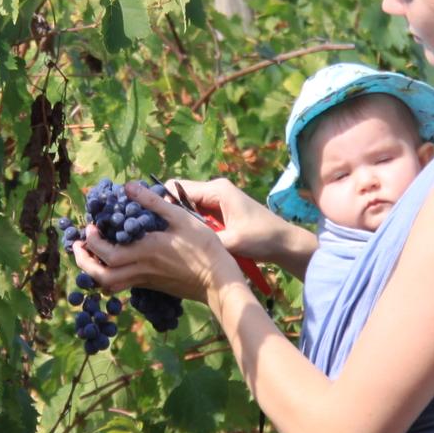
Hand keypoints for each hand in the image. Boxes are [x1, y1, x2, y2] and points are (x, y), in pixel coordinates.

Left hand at [68, 182, 246, 305]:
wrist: (219, 282)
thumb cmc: (204, 247)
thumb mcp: (180, 218)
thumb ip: (153, 202)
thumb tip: (128, 186)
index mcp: (145, 251)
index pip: (106, 252)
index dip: (92, 240)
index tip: (90, 226)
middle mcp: (141, 269)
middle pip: (101, 275)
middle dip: (83, 262)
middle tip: (78, 246)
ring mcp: (146, 281)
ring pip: (109, 285)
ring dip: (94, 272)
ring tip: (91, 255)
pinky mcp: (152, 286)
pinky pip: (122, 285)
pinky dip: (110, 276)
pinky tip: (114, 262)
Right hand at [163, 177, 301, 265]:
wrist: (284, 243)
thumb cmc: (262, 239)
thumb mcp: (232, 241)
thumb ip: (204, 239)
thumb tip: (177, 244)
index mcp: (217, 190)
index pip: (177, 187)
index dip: (161, 201)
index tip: (149, 220)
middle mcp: (215, 189)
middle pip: (178, 194)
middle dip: (166, 210)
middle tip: (152, 231)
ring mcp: (217, 199)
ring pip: (185, 205)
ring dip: (176, 218)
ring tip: (163, 236)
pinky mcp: (219, 210)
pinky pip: (195, 213)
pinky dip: (187, 223)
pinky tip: (180, 238)